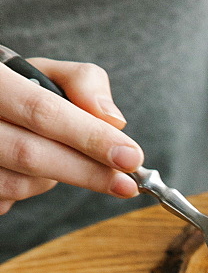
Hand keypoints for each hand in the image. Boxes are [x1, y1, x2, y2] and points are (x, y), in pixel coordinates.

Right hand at [0, 58, 142, 215]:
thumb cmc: (18, 90)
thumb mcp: (47, 73)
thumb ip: (83, 83)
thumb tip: (114, 121)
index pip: (43, 112)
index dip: (91, 137)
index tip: (130, 156)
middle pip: (31, 154)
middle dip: (88, 172)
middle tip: (126, 183)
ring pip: (20, 182)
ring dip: (57, 178)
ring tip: (64, 158)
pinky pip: (7, 199)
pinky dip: (32, 189)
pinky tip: (34, 170)